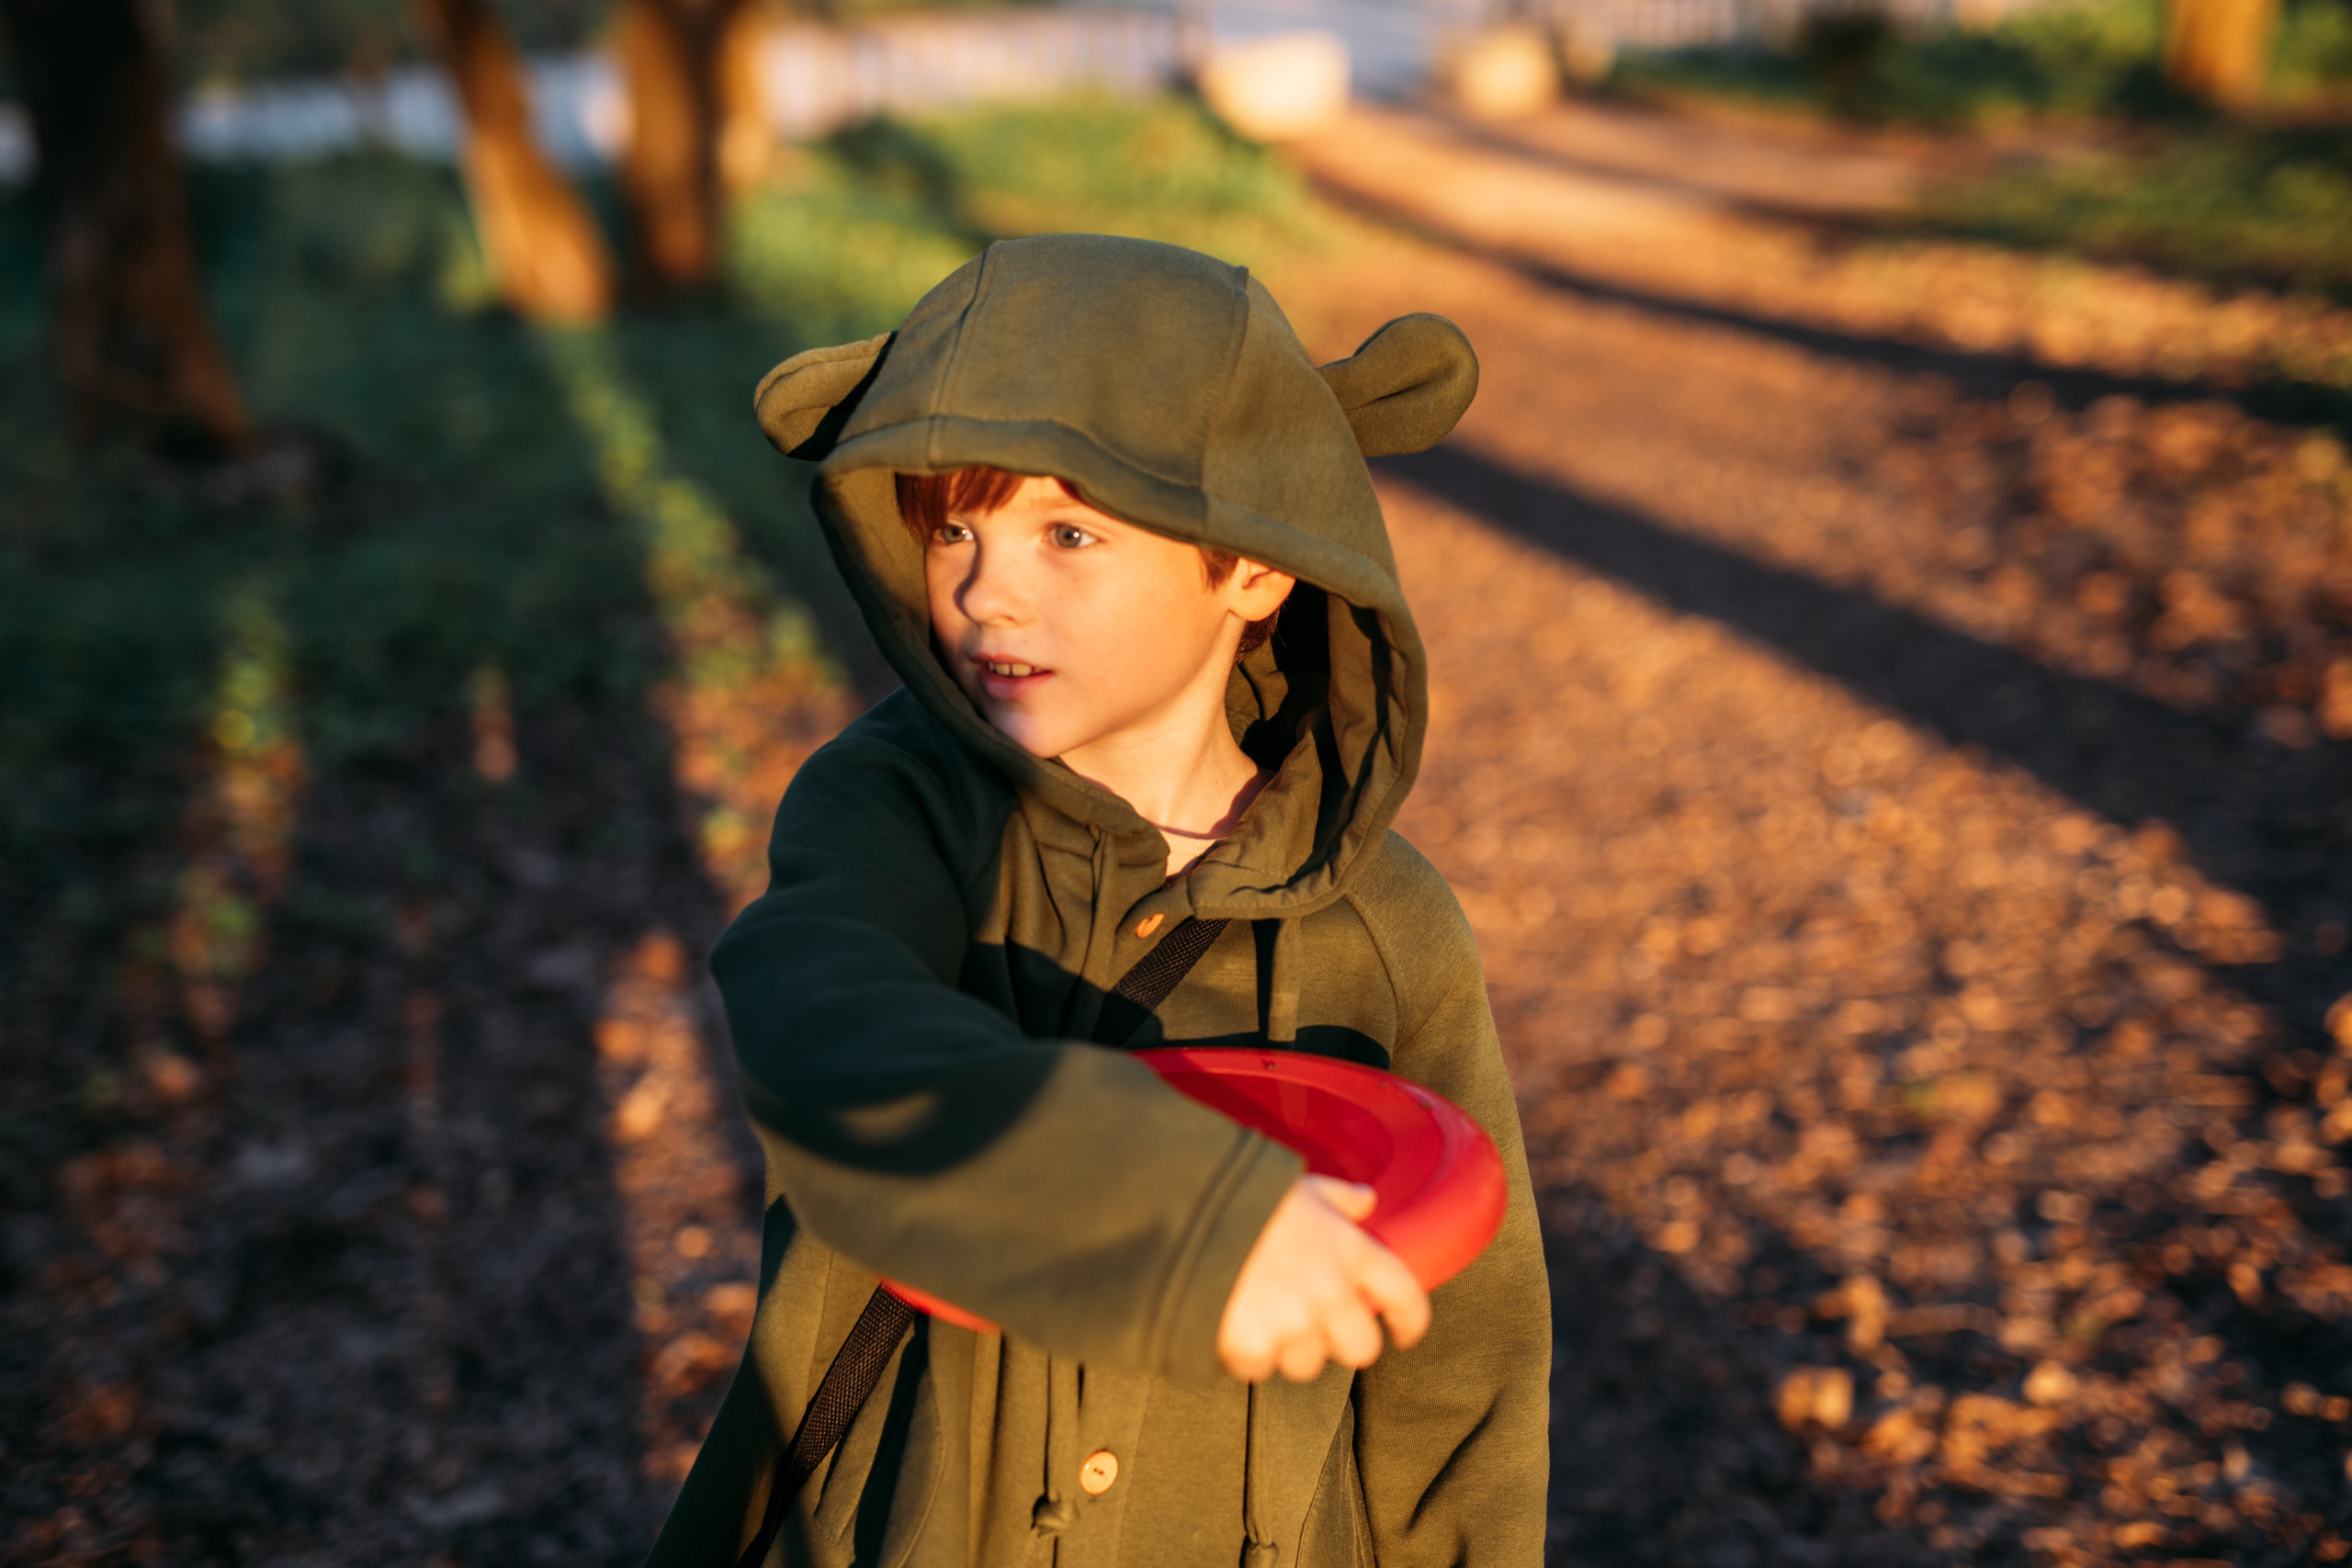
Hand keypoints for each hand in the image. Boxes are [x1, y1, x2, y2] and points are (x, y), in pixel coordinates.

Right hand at [1216, 1174, 1430, 1382]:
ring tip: (1263, 1315)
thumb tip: (1365, 1200)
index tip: (1402, 1331)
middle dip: (1342, 1342)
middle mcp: (1331, 1293)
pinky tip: (1231, 1322)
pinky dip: (1247, 1353)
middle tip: (1318, 1326)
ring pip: (1308, 1363)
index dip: (1409, 1322)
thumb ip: (1338, 1198)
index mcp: (1350, 1251)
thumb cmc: (1244, 1193)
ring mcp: (1293, 1325)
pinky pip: (1259, 1368)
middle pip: (1361, 1348)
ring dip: (1290, 1347)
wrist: (1183, 1212)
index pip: (1406, 1298)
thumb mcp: (1300, 1186)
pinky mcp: (1254, 1347)